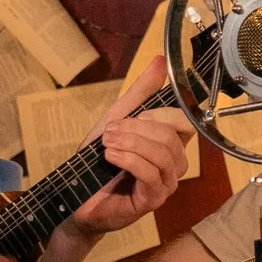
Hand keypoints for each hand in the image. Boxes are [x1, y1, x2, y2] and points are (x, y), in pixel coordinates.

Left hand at [68, 57, 194, 239]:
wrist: (76, 198)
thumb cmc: (97, 163)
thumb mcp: (116, 119)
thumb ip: (140, 93)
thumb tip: (159, 61)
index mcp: (168, 144)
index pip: (185, 123)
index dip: (163, 115)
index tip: (136, 115)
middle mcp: (173, 164)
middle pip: (172, 138)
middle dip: (138, 129)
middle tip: (110, 131)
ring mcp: (166, 184)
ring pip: (163, 155)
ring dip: (131, 143)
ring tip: (107, 144)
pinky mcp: (153, 200)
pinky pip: (151, 174)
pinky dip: (129, 160)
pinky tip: (110, 157)